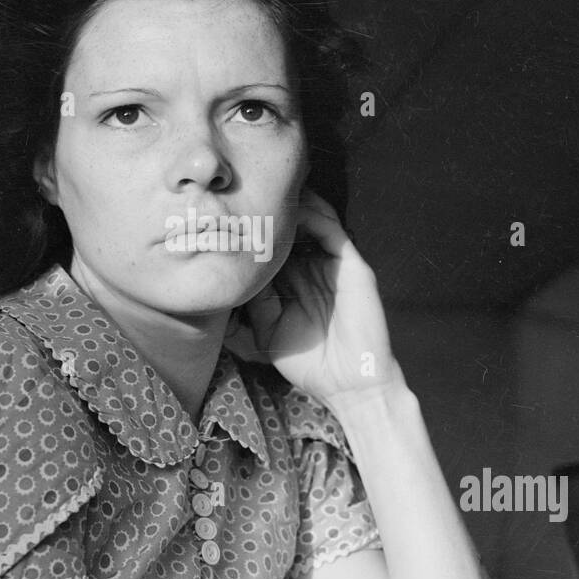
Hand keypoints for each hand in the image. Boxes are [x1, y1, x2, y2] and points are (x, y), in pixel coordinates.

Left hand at [242, 188, 403, 408]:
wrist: (347, 384)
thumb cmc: (309, 363)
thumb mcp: (267, 331)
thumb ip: (252, 302)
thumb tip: (230, 276)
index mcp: (295, 281)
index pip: (273, 244)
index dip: (253, 230)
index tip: (225, 217)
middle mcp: (314, 267)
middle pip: (292, 225)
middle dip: (269, 209)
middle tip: (241, 195)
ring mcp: (334, 264)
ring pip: (314, 219)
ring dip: (291, 205)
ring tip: (264, 194)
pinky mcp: (353, 265)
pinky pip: (333, 229)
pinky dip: (313, 215)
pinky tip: (291, 212)